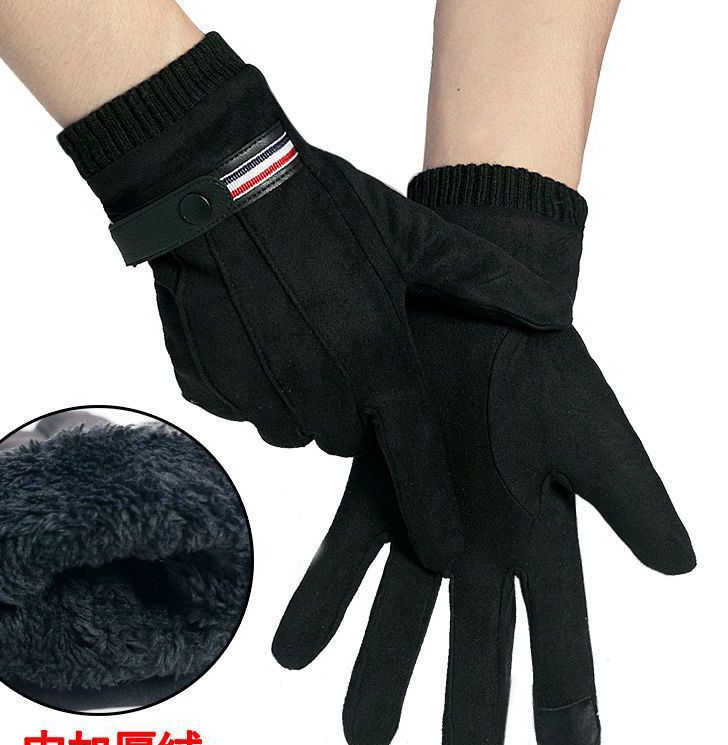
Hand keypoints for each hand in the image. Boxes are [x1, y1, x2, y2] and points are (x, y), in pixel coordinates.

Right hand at [59, 35, 572, 573]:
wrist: (217, 179)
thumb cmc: (323, 205)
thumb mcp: (413, 234)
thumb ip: (485, 283)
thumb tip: (551, 319)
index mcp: (377, 360)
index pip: (415, 458)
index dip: (432, 509)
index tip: (446, 552)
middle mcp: (319, 389)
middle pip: (346, 440)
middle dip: (352, 411)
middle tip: (346, 350)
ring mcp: (256, 391)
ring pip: (292, 429)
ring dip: (301, 399)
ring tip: (296, 333)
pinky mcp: (205, 386)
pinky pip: (241, 408)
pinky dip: (250, 383)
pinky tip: (251, 328)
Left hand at [272, 165, 694, 744]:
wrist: (471, 311)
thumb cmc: (540, 366)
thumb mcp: (590, 427)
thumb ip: (630, 496)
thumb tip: (682, 568)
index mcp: (541, 532)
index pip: (561, 626)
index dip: (566, 689)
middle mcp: (479, 541)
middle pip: (476, 636)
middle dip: (470, 702)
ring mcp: (423, 520)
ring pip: (401, 610)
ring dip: (381, 670)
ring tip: (361, 735)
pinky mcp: (372, 491)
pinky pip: (343, 555)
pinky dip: (320, 603)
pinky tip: (292, 653)